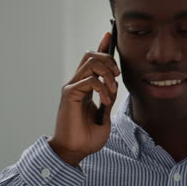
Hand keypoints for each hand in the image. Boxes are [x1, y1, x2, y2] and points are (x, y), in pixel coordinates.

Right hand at [48, 32, 120, 165]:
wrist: (76, 150)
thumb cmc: (88, 135)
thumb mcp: (105, 112)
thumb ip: (108, 96)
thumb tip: (114, 83)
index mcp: (85, 86)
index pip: (93, 60)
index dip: (101, 46)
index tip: (109, 35)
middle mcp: (77, 83)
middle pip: (91, 54)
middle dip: (109, 60)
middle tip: (117, 76)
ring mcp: (72, 87)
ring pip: (90, 62)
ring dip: (107, 73)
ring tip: (111, 90)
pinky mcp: (69, 94)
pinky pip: (89, 80)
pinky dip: (102, 88)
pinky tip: (105, 101)